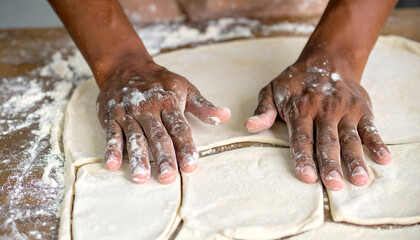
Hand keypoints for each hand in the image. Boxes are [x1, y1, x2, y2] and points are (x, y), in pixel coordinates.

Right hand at [97, 60, 230, 183]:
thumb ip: (203, 106)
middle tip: (168, 178)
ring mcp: (129, 113)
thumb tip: (226, 116)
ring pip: (134, 137)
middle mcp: (148, 109)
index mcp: (169, 102)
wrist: (126, 66)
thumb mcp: (184, 88)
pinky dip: (111, 149)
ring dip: (137, 157)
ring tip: (141, 177)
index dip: (185, 147)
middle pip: (158, 136)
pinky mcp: (112, 116)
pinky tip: (112, 165)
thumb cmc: (160, 82)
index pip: (179, 127)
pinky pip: (112, 134)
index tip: (190, 165)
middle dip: (163, 157)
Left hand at [245, 56, 391, 189]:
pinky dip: (378, 142)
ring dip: (355, 159)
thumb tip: (249, 126)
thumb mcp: (272, 90)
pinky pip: (371, 127)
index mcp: (300, 108)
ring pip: (350, 138)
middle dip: (330, 164)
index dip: (303, 157)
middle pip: (327, 141)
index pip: (301, 137)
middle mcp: (324, 110)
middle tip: (333, 185)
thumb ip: (263, 110)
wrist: (328, 58)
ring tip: (359, 179)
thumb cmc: (296, 81)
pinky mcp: (362, 109)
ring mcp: (345, 110)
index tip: (306, 176)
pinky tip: (383, 158)